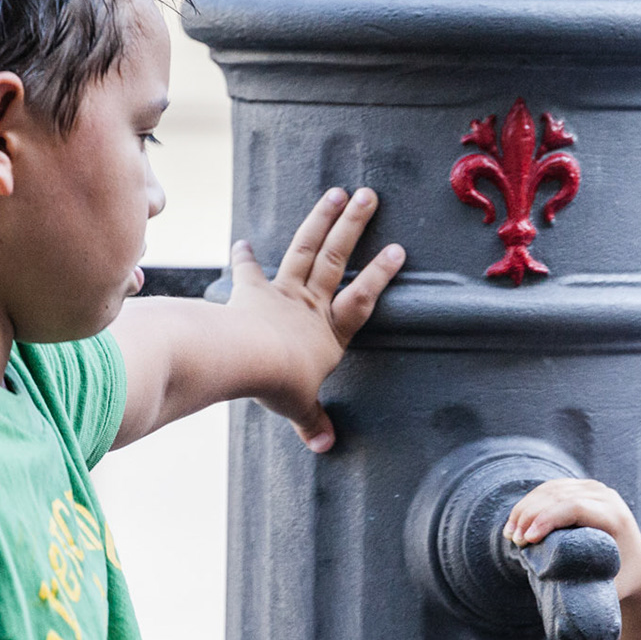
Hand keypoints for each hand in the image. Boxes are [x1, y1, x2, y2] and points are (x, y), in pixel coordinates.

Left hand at [227, 186, 404, 450]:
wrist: (244, 359)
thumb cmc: (279, 382)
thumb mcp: (300, 406)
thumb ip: (313, 421)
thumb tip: (326, 447)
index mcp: (330, 332)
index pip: (363, 298)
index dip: (380, 275)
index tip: (397, 249)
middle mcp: (310, 305)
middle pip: (337, 258)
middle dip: (353, 226)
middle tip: (368, 194)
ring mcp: (282, 294)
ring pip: (305, 249)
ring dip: (319, 219)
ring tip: (334, 192)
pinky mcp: (251, 292)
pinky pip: (250, 272)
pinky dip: (245, 257)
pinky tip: (243, 241)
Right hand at [505, 478, 640, 602]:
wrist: (638, 565)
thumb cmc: (622, 583)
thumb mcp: (610, 591)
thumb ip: (590, 596)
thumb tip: (561, 615)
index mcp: (616, 517)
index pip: (575, 508)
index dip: (547, 519)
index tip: (527, 540)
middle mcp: (607, 497)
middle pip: (559, 495)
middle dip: (530, 516)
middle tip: (513, 540)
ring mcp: (595, 489)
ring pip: (551, 490)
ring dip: (525, 509)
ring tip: (509, 534)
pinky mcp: (582, 488)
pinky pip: (550, 489)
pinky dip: (530, 503)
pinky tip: (516, 521)